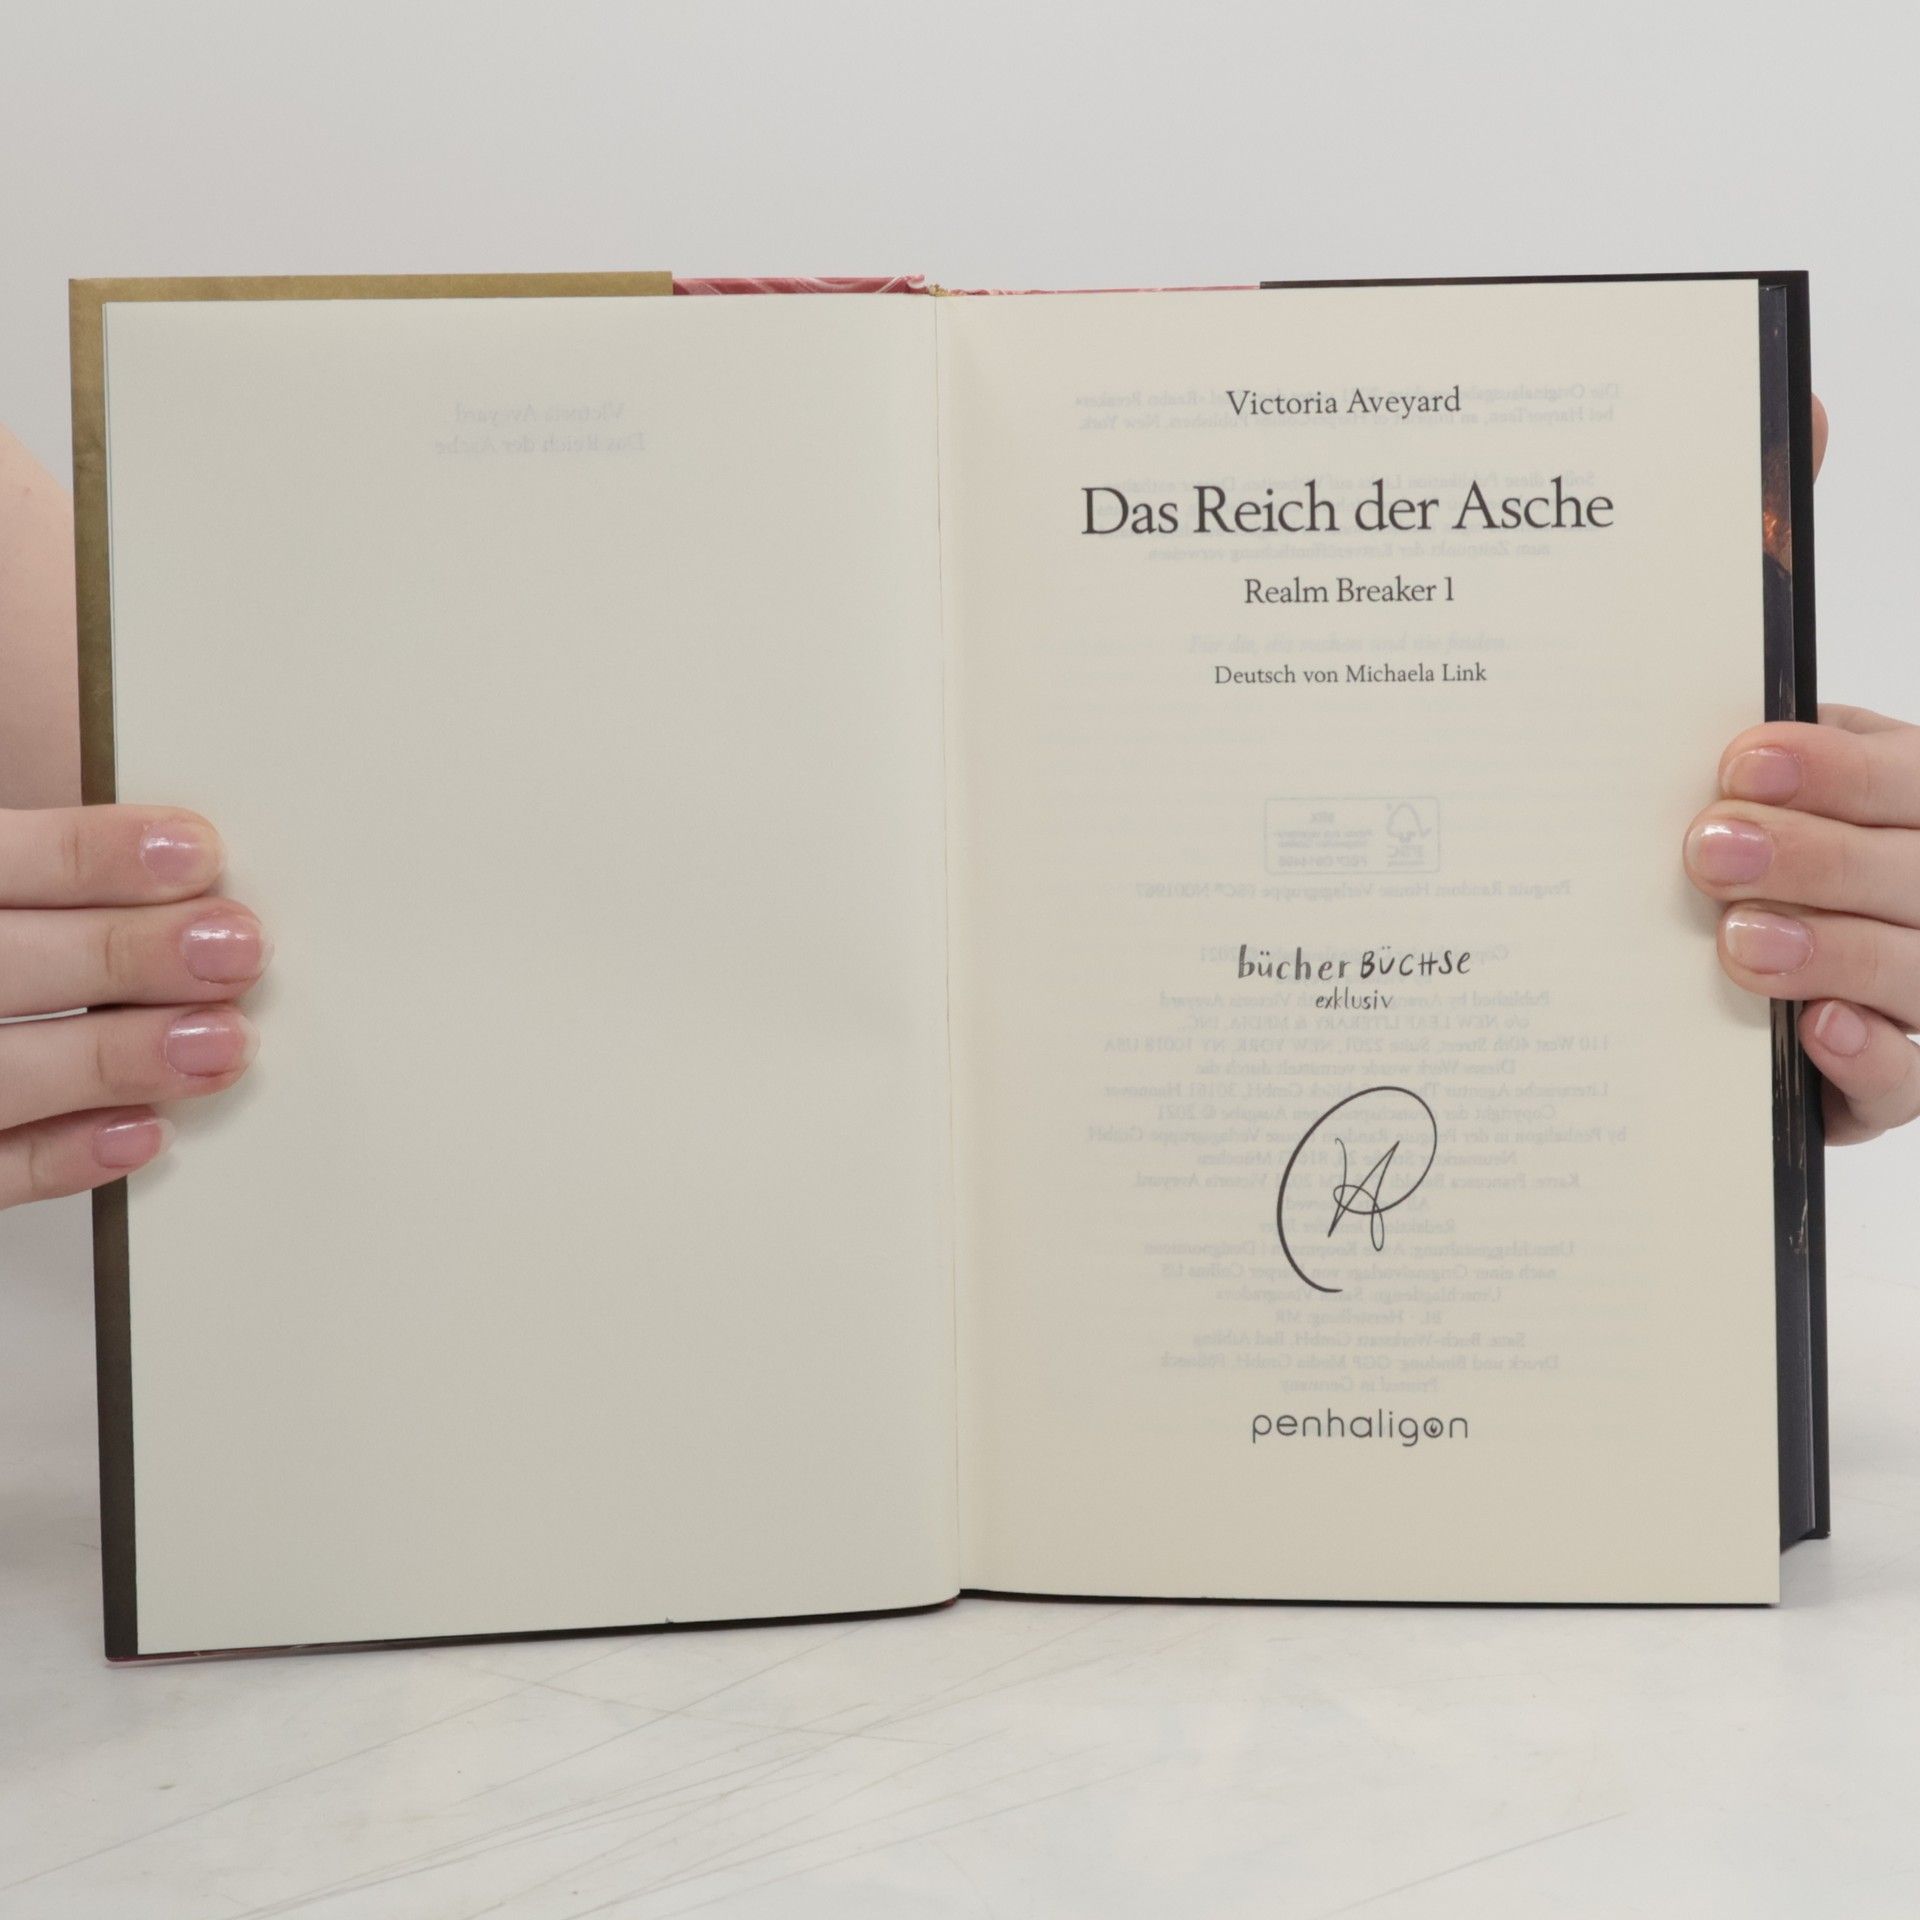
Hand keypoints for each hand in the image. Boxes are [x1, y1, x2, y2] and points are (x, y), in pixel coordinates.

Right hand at [0, 425, 266, 1207]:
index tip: (196, 845)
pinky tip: (144, 1135)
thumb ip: (53, 840)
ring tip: (225, 1044)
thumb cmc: (1, 906)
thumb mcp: (5, 843)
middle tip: (241, 945)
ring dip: (113, 1061)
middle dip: (121, 956)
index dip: (87, 852)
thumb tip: (188, 788)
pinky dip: (58, 1158)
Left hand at [1685, 399, 1919, 1141]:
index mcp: (1911, 797)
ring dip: (1830, 951)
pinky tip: (1807, 1034)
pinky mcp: (1889, 1077)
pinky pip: (1908, 1080)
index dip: (1838, 764)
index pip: (1908, 774)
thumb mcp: (1769, 726)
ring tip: (1733, 943)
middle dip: (1817, 854)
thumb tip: (1807, 402)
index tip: (1738, 754)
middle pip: (1917, 869)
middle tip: (1703, 846)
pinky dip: (1866, 1056)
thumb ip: (1772, 589)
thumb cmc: (1775, 818)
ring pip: (1919, 974)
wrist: (1775, 966)